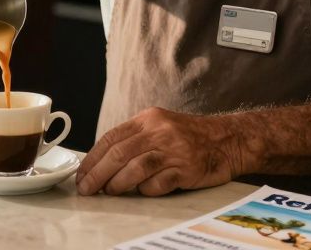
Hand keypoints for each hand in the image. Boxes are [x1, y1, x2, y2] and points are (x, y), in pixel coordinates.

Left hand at [76, 108, 236, 196]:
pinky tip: (143, 191)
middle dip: (98, 173)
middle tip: (87, 188)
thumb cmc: (189, 136)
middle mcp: (159, 131)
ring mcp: (174, 150)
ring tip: (109, 192)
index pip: (112, 138)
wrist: (227, 139)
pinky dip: (146, 190)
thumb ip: (134, 139)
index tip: (82, 173)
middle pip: (119, 153)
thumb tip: (102, 162)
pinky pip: (158, 183)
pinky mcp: (186, 169)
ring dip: (117, 183)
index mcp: (148, 119)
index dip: (93, 158)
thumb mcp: (160, 126)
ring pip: (135, 168)